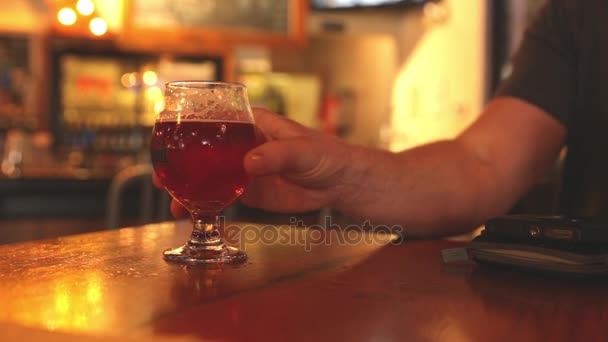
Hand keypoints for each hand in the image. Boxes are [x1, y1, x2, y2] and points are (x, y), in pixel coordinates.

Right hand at [153, 108, 356, 217]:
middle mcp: (241, 144)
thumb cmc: (324, 154)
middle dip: (179, 165)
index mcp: (251, 124)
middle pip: (202, 152)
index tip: (166, 142)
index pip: (213, 120)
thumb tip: (248, 164)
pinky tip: (193, 215)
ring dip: (189, 189)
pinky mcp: (249, 191)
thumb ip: (276, 155)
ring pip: (208, 177)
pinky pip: (222, 196)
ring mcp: (242, 169)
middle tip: (161, 180)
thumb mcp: (302, 150)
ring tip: (174, 205)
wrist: (338, 183)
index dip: (187, 130)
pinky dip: (207, 205)